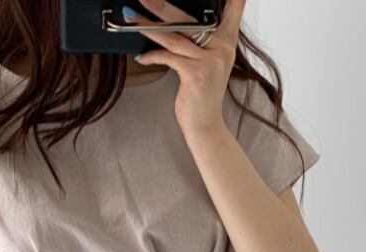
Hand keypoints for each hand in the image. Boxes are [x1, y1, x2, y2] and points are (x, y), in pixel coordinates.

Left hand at [122, 0, 245, 135]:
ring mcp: (210, 61)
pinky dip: (153, 55)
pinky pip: (169, 57)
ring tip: (131, 17)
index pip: (233, 9)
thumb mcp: (206, 65)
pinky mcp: (196, 74)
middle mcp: (222, 48)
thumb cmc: (201, 96)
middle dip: (162, 7)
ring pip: (175, 36)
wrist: (205, 125)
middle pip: (189, 18)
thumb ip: (198, 43)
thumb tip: (173, 25)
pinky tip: (142, 56)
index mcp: (226, 42)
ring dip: (149, 27)